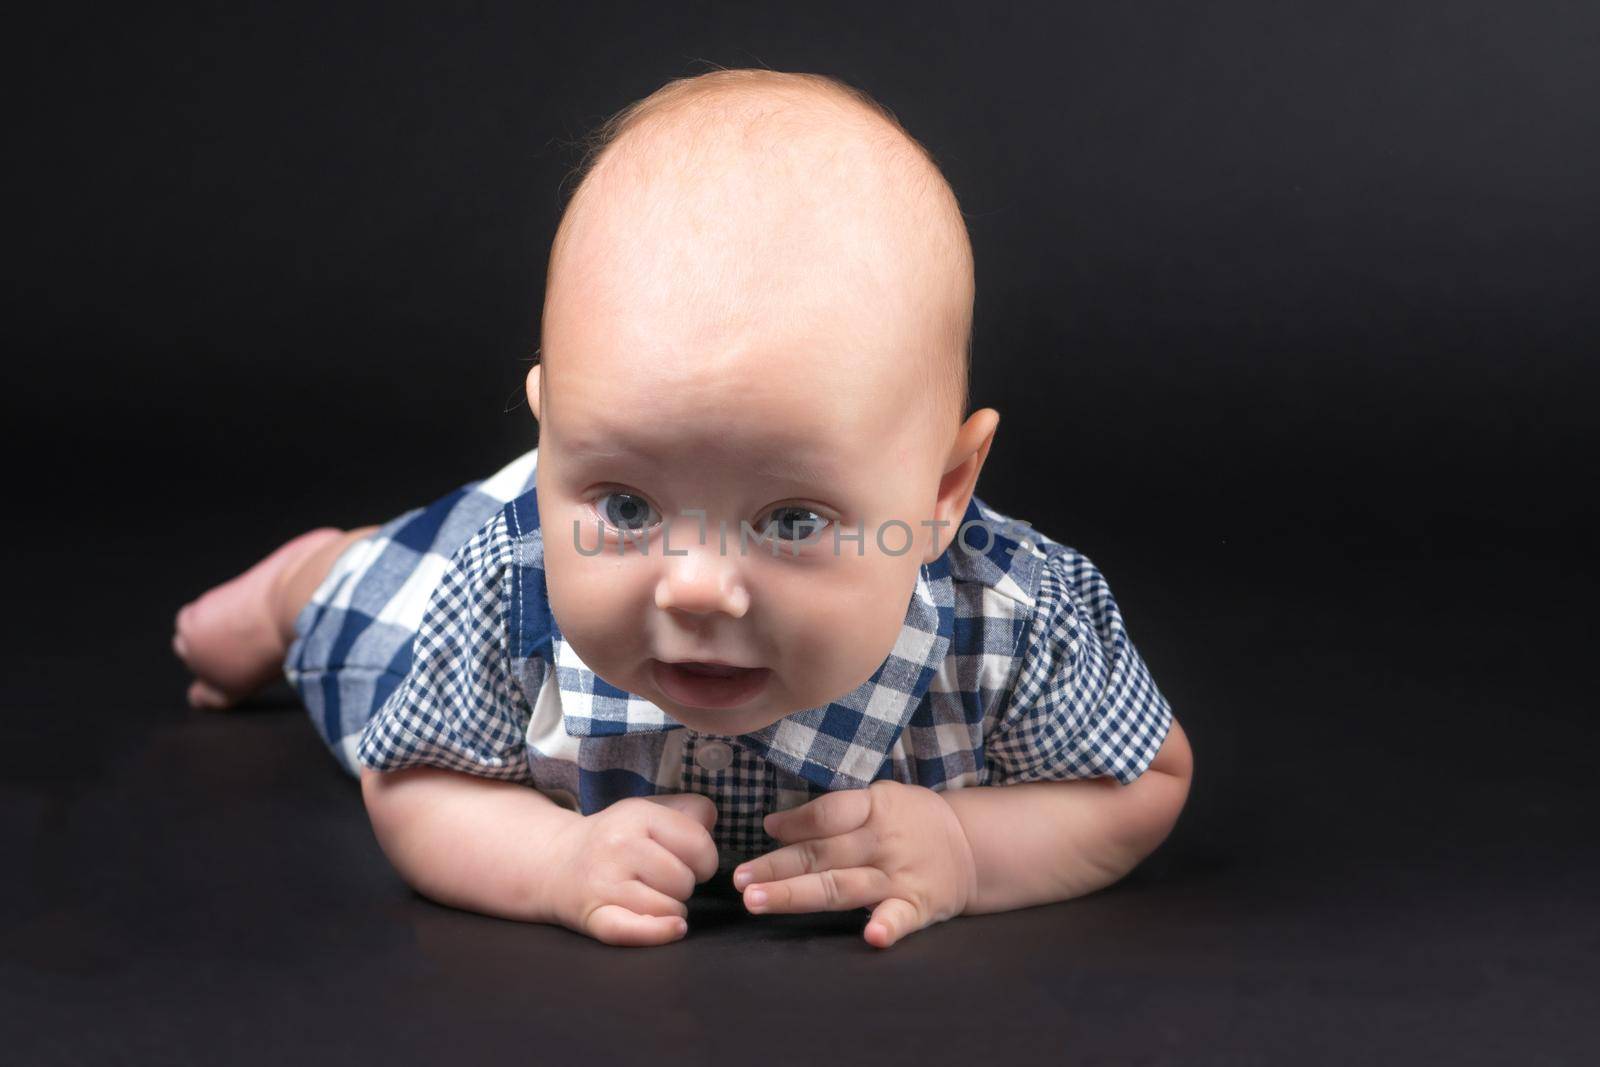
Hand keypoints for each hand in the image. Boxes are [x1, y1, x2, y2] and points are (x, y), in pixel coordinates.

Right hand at [542, 793, 719, 946]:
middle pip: (685, 881)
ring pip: (669, 909)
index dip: (705, 858)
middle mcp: (618, 846)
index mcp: (637, 815)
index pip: (699, 844)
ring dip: (669, 909)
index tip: (689, 861)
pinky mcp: (593, 916)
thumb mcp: (648, 810)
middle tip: (659, 878)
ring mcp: (604, 883)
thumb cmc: (615, 838)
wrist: (554, 863)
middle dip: (682, 884)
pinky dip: (658, 933)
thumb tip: (712, 823)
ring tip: (649, 895)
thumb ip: (689, 810)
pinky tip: (674, 928)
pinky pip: (633, 930)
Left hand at [731, 780, 978, 948]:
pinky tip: (872, 936)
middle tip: (739, 881)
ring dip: (797, 895)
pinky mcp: (918, 906)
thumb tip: (774, 826)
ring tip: (758, 902)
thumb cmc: (909, 821)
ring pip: (841, 887)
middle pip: (821, 854)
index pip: (827, 814)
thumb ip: (830, 813)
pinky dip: (888, 926)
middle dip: (776, 867)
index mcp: (874, 808)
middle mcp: (882, 842)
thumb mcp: (877, 801)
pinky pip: (901, 917)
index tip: (764, 831)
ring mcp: (899, 876)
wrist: (971, 847)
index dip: (795, 823)